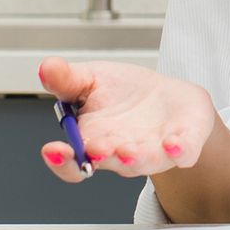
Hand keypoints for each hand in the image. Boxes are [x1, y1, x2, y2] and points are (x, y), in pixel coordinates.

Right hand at [36, 57, 216, 181]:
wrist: (168, 98)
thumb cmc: (125, 93)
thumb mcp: (91, 78)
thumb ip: (67, 79)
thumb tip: (46, 68)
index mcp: (93, 140)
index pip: (72, 162)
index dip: (62, 161)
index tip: (53, 150)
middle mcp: (121, 153)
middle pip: (107, 162)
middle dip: (101, 156)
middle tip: (95, 148)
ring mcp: (153, 152)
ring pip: (143, 162)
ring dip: (136, 158)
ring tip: (129, 151)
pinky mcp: (184, 145)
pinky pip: (182, 153)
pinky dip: (178, 150)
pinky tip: (174, 143)